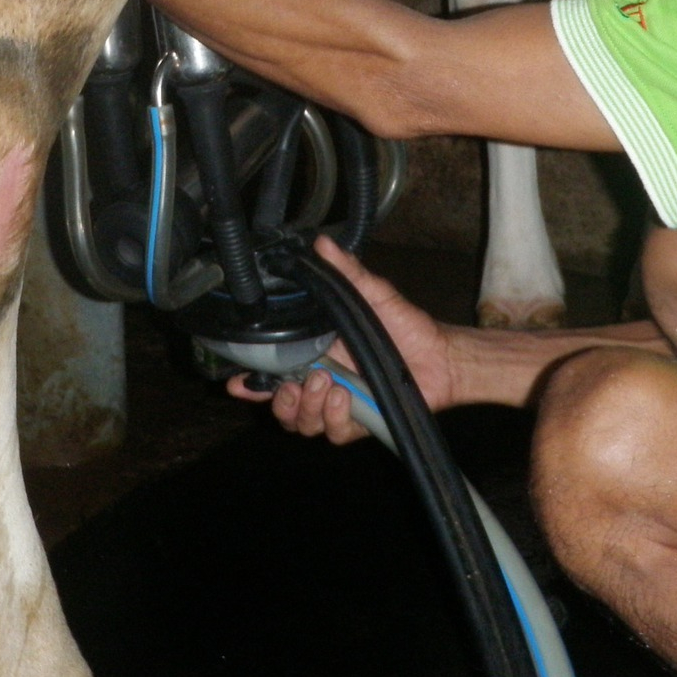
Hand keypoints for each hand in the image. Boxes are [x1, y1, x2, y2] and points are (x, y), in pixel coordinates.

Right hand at [227, 236, 458, 443]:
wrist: (440, 355)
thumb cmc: (405, 324)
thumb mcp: (374, 294)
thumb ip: (347, 274)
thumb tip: (322, 245)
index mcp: (316, 352)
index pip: (273, 372)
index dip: (252, 383)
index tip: (236, 382)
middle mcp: (322, 380)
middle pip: (281, 405)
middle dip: (279, 401)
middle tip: (295, 384)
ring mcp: (338, 404)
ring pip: (302, 423)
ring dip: (306, 408)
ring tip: (326, 386)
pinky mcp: (358, 422)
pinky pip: (334, 432)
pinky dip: (334, 418)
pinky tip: (344, 399)